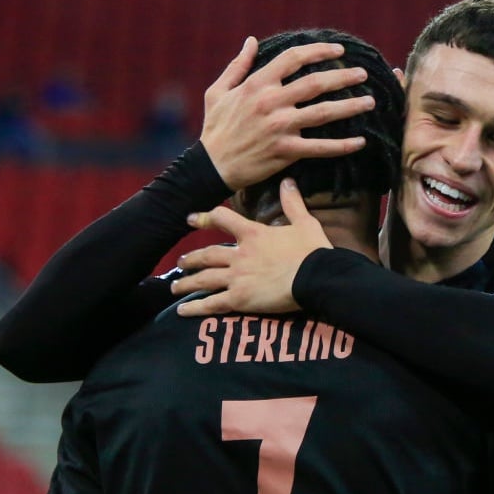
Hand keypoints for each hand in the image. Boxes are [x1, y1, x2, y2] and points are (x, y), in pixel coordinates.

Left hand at [171, 179, 332, 315]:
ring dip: (187, 282)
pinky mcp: (240, 298)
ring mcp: (237, 277)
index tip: (191, 219)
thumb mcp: (305, 223)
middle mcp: (240, 254)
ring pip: (204, 278)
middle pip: (207, 254)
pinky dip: (196, 307)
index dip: (206, 217)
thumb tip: (288, 181)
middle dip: (191, 258)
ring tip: (176, 286)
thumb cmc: (312, 251)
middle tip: (181, 262)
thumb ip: (293, 203)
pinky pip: (212, 303)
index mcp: (253, 234)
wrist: (317, 277)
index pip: (223, 219)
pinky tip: (182, 312)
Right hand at [200, 37, 375, 190]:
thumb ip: (237, 65)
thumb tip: (251, 41)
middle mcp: (272, 102)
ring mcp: (281, 127)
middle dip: (343, 77)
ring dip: (350, 106)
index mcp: (258, 84)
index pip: (294, 59)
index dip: (319, 51)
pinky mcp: (286, 151)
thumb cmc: (215, 128)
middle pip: (316, 83)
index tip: (338, 51)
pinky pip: (321, 148)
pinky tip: (360, 141)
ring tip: (370, 102)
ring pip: (324, 112)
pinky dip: (342, 145)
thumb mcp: (218, 91)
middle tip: (363, 74)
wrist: (211, 166)